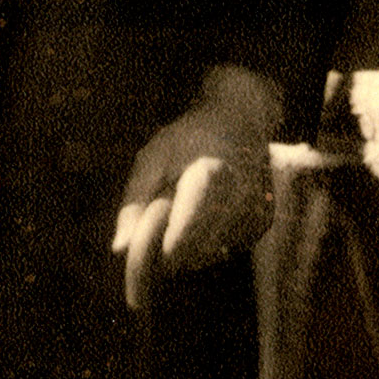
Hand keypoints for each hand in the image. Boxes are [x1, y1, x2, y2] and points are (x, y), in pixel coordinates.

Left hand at [112, 65, 279, 312]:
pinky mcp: (259, 226)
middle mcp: (239, 199)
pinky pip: (219, 252)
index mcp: (210, 176)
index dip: (157, 247)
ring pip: (203, 257)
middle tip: (154, 222)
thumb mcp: (152, 158)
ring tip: (181, 209)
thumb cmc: (188, 138)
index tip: (136, 251)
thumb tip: (119, 250)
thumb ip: (134, 202)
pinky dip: (201, 243)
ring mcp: (254, 215)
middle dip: (161, 252)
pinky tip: (203, 214)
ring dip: (181, 248)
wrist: (242, 120)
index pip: (181, 235)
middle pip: (189, 253)